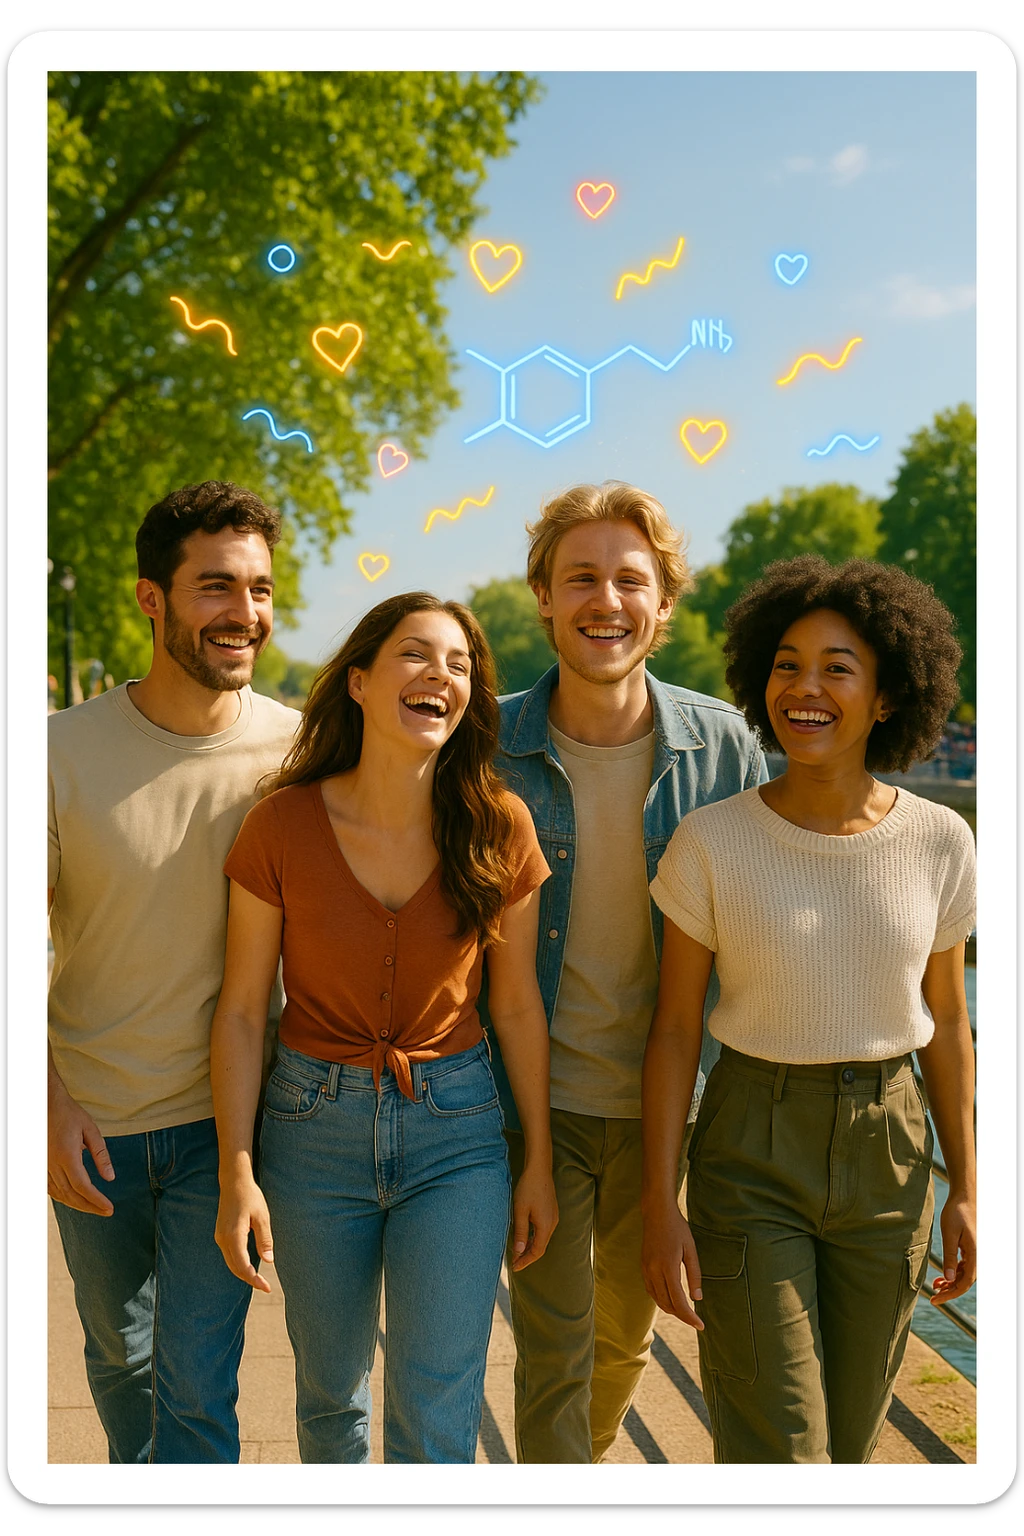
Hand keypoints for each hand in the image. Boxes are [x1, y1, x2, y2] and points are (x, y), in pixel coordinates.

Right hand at [48, 1086, 115, 1215]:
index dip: (96, 1200)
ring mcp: (44, 1166)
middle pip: (71, 1195)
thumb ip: (101, 1154)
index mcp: (66, 1155)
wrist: (46, 1105)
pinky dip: (63, 1198)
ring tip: (94, 1208)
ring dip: (77, 1205)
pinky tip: (74, 1199)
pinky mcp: (40, 1166)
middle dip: (89, 1206)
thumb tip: (110, 1177)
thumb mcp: (91, 1130)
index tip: (109, 1208)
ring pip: (59, 1195)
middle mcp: (52, 1164)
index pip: (82, 1186)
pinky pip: (51, 1189)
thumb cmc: (70, 1114)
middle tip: (106, 1212)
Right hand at [215, 1176, 274, 1293]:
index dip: (254, 1280)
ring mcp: (220, 1237)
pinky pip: (229, 1255)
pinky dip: (239, 1264)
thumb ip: (264, 1239)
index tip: (267, 1287)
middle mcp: (223, 1239)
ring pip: (231, 1263)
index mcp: (234, 1236)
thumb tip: (268, 1261)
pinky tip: (250, 1265)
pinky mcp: (221, 1234)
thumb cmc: (250, 1197)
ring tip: (259, 1280)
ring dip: (244, 1273)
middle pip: (235, 1268)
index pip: (243, 1266)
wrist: (234, 1182)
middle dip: (250, 1280)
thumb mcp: (262, 1217)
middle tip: (266, 1287)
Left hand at [510, 1164, 557, 1271]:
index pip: (537, 1251)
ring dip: (530, 1247)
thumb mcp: (520, 1211)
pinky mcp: (551, 1212)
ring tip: (517, 1252)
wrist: (539, 1169)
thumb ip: (520, 1232)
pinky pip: (543, 1231)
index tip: (514, 1267)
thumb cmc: (528, 1188)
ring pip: (542, 1239)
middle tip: (514, 1262)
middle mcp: (552, 1223)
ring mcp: (553, 1217)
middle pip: (541, 1247)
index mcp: (545, 1226)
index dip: (526, 1261)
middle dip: (527, 1256)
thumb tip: (518, 1252)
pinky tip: (524, 1236)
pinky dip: (533, 1238)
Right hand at [641, 1204, 703, 1330]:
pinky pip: (651, 1291)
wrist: (656, 1212)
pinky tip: (671, 1300)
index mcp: (668, 1267)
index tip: (700, 1325)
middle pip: (667, 1304)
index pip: (679, 1301)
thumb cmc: (677, 1228)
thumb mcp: (691, 1249)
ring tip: (685, 1312)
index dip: (689, 1317)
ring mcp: (646, 1269)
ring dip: (671, 1309)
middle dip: (682, 1316)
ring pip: (657, 1300)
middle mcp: (654, 1271)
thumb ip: (694, 1274)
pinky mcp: (643, 1266)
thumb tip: (696, 1299)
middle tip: (696, 1320)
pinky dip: (661, 1300)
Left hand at [930, 1190, 975, 1304]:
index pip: (965, 1283)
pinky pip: (964, 1268)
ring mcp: (975, 1254)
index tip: (935, 1299)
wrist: (964, 1198)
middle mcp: (978, 1257)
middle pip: (965, 1282)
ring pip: (964, 1276)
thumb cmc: (956, 1213)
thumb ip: (950, 1256)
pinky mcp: (970, 1250)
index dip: (950, 1294)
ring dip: (951, 1283)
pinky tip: (942, 1277)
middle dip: (949, 1291)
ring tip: (935, 1287)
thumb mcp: (950, 1234)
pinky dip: (953, 1274)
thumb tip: (949, 1278)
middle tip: (933, 1297)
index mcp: (975, 1255)